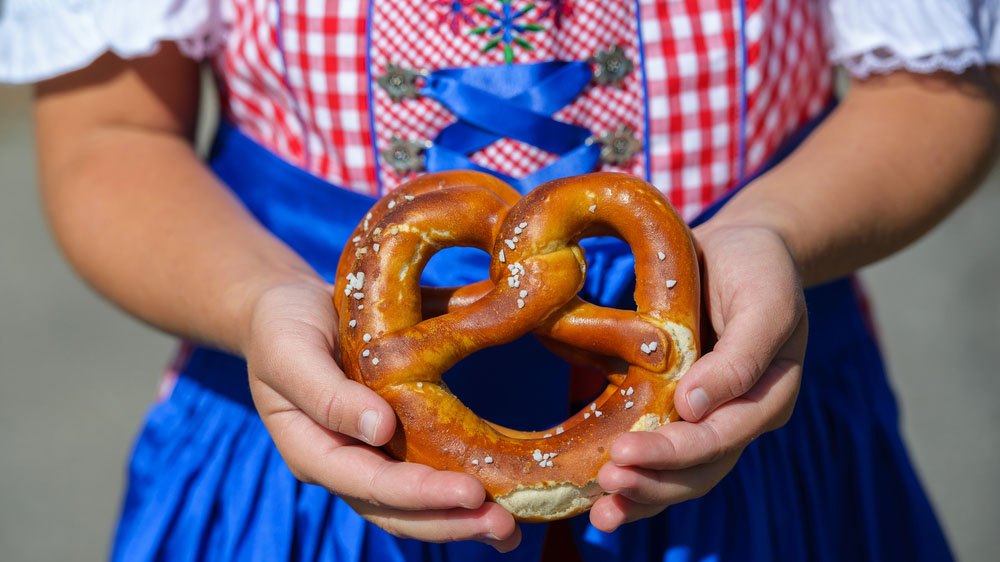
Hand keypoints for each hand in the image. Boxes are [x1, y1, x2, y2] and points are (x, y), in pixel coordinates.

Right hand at [243, 282, 520, 550]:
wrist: (286, 310)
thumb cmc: (283, 327)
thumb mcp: (291, 351)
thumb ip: (326, 394)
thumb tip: (378, 430)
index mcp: (312, 451)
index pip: (369, 485)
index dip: (419, 494)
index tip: (470, 492)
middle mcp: (342, 465)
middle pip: (396, 512)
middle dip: (450, 523)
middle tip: (505, 527)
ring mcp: (367, 458)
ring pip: (414, 506)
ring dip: (461, 520)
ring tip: (510, 531)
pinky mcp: (390, 442)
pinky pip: (425, 473)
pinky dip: (458, 492)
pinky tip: (500, 497)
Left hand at [590, 223, 806, 530]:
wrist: (741, 247)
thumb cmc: (759, 268)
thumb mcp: (764, 301)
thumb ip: (741, 356)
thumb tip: (694, 408)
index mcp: (767, 398)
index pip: (721, 439)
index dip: (675, 452)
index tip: (626, 452)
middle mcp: (736, 417)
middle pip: (698, 470)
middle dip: (652, 484)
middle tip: (606, 486)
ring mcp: (704, 415)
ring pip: (677, 473)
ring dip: (641, 495)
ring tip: (600, 512)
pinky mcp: (673, 404)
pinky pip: (655, 448)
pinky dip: (632, 473)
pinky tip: (596, 493)